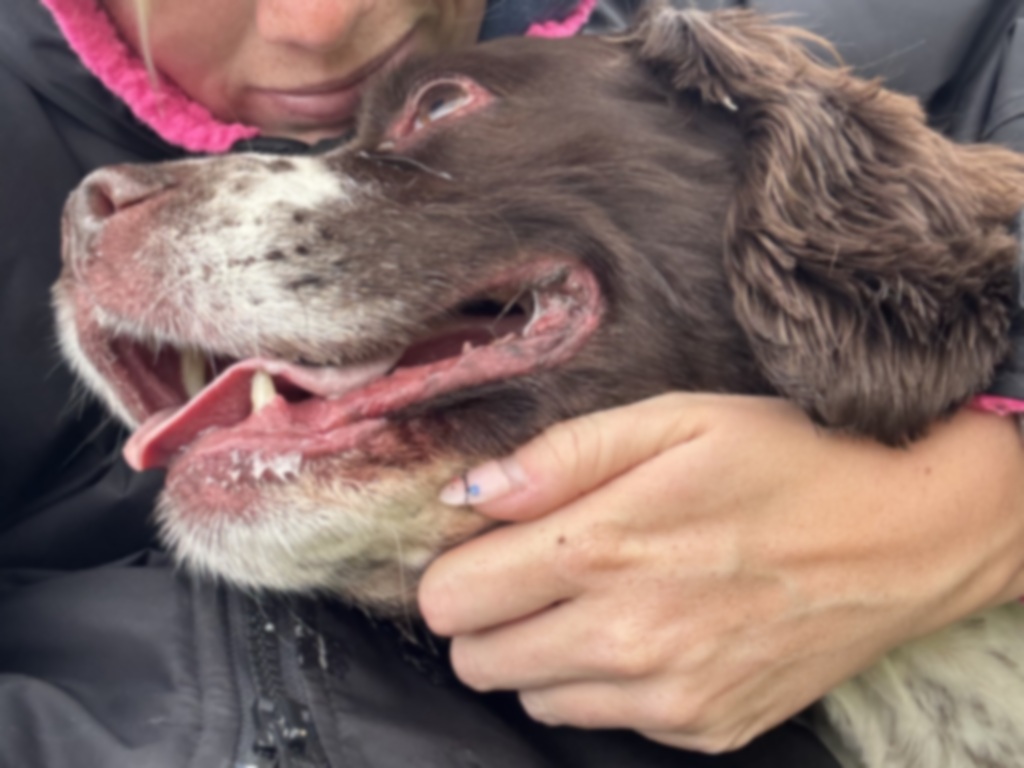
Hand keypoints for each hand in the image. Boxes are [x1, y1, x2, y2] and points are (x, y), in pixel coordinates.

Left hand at [418, 393, 1023, 752]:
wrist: (906, 537)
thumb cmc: (786, 460)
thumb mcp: (674, 420)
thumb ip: (560, 457)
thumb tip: (469, 493)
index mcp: (603, 551)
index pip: (452, 599)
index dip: (457, 568)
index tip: (490, 544)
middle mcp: (625, 640)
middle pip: (477, 660)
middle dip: (488, 614)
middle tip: (539, 570)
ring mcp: (667, 697)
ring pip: (533, 697)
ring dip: (541, 651)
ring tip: (601, 598)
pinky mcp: (704, 729)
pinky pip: (604, 721)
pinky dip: (605, 682)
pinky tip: (656, 630)